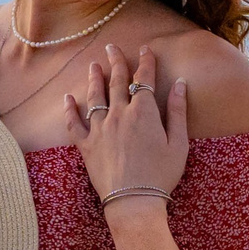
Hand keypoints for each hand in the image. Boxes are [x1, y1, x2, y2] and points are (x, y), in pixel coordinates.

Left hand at [64, 43, 186, 213]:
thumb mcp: (178, 143)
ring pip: (95, 97)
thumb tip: (180, 83)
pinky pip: (74, 124)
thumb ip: (178, 111)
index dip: (146, 62)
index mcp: (144, 112)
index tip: (145, 49)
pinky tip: (67, 99)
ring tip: (93, 66)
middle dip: (116, 62)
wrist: (134, 202)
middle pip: (116, 82)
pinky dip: (69, 110)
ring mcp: (100, 129)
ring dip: (94, 79)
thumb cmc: (161, 174)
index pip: (144, 79)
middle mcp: (119, 115)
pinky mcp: (86, 146)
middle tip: (111, 47)